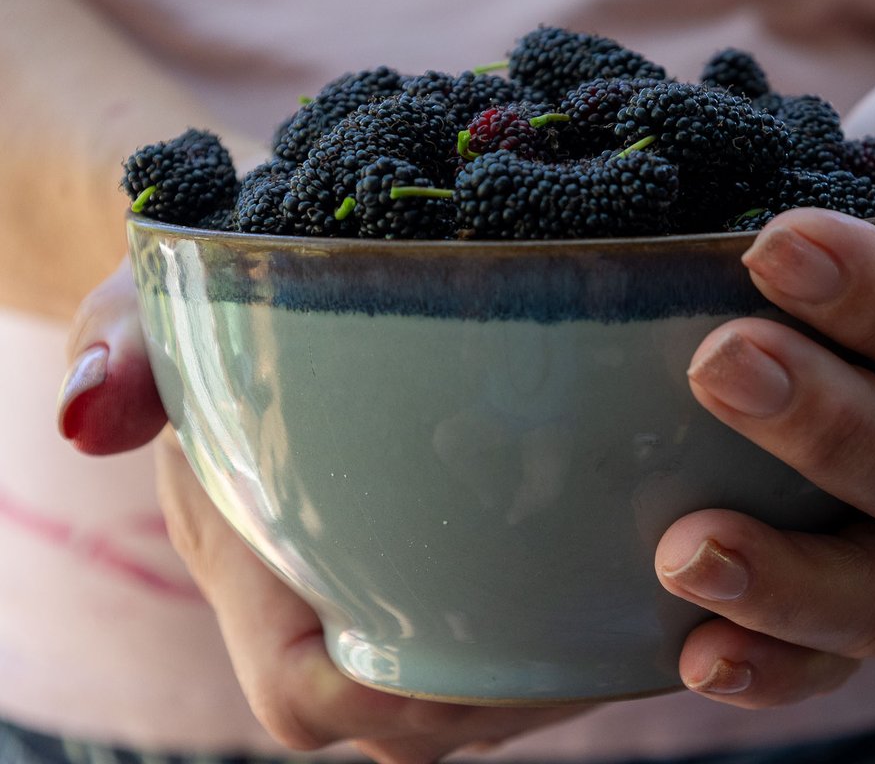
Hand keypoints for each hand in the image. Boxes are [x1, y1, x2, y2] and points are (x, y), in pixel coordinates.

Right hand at [57, 265, 585, 762]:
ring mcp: (381, 627)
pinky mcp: (436, 610)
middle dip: (501, 698)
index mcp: (246, 582)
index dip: (391, 687)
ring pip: (463, 710)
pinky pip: (500, 670)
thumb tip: (90, 412)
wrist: (269, 327)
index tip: (490, 627)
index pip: (308, 689)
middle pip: (408, 722)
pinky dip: (560, 649)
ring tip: (629, 622)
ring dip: (546, 682)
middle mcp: (317, 627)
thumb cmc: (219, 320)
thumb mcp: (161, 308)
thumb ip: (124, 345)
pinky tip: (624, 594)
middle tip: (604, 629)